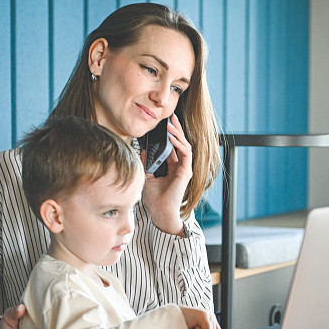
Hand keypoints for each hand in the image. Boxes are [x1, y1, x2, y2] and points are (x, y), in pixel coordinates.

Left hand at [142, 114, 191, 235]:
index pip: (173, 146)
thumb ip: (146, 162)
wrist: (160, 212)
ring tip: (171, 124)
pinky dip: (179, 144)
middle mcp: (180, 166)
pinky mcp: (186, 172)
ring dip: (178, 133)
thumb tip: (142, 149)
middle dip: (176, 129)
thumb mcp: (146, 176)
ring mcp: (185, 169)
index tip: (163, 123)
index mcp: (172, 167)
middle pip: (180, 143)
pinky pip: (186, 154)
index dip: (169, 134)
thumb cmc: (154, 198)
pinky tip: (172, 137)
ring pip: (185, 145)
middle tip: (171, 116)